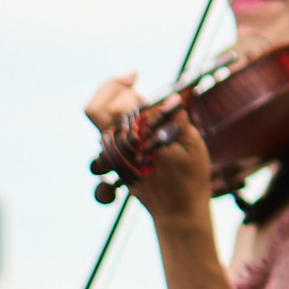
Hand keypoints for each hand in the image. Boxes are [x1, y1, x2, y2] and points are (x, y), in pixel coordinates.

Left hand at [86, 74, 210, 224]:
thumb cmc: (189, 178)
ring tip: (138, 100)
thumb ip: (176, 118)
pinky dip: (119, 122)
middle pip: (97, 110)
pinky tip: (137, 120)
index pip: (118, 104)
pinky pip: (108, 136)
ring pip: (101, 123)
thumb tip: (171, 97)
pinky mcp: (116, 165)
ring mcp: (114, 158)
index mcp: (136, 140)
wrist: (178, 212)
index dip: (123, 85)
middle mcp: (119, 148)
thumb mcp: (191, 144)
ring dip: (117, 106)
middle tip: (132, 79)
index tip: (134, 76)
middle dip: (114, 89)